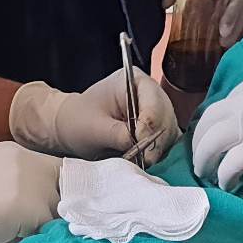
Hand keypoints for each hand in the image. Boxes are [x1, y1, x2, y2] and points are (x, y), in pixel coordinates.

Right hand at [0, 142, 62, 242]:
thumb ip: (16, 187)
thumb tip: (41, 212)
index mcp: (15, 152)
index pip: (57, 171)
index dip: (56, 195)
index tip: (45, 215)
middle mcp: (26, 160)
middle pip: (65, 190)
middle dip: (53, 213)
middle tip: (25, 231)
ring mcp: (29, 182)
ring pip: (56, 213)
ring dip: (39, 229)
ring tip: (5, 238)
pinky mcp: (28, 207)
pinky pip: (44, 231)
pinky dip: (26, 242)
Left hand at [9, 69, 179, 164]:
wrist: (72, 127)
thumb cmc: (79, 121)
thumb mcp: (94, 128)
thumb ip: (119, 135)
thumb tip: (142, 145)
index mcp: (135, 81)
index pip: (153, 102)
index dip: (149, 125)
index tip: (139, 143)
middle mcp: (151, 94)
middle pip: (167, 118)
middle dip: (156, 141)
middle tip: (144, 159)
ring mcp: (157, 111)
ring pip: (170, 133)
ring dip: (158, 150)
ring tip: (141, 161)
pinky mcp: (158, 129)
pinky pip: (167, 143)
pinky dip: (158, 154)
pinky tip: (145, 160)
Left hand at [192, 24, 242, 187]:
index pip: (229, 99)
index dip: (221, 121)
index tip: (221, 137)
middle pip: (210, 118)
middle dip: (201, 140)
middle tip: (202, 159)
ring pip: (209, 140)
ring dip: (203, 159)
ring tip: (205, 175)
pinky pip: (228, 164)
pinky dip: (222, 176)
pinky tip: (226, 185)